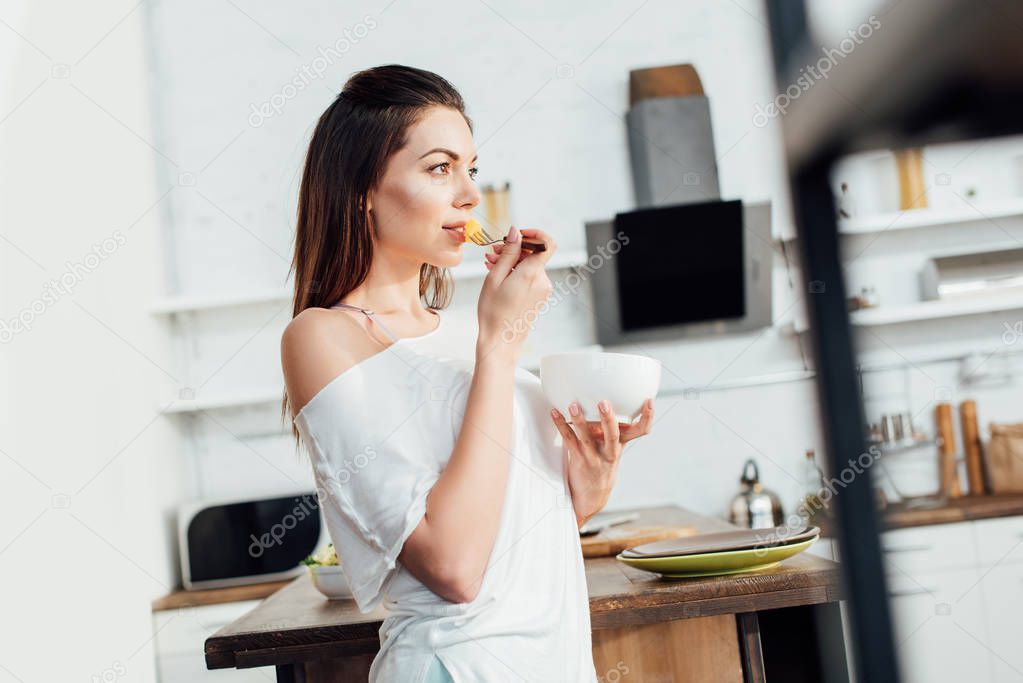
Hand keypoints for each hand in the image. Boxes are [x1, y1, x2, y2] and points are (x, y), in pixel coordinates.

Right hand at [476, 226, 556, 360]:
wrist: (500, 341)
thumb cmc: (494, 312)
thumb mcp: (495, 277)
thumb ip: (508, 252)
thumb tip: (515, 232)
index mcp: (532, 274)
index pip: (547, 243)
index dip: (534, 234)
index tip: (517, 236)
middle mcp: (542, 281)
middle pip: (533, 254)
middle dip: (514, 249)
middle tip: (492, 253)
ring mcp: (542, 290)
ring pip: (529, 265)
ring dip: (511, 261)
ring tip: (490, 265)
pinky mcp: (539, 297)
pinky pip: (529, 277)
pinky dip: (515, 273)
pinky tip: (498, 276)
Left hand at [550, 398, 654, 526]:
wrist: (591, 496)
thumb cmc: (601, 466)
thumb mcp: (612, 448)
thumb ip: (610, 429)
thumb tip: (602, 400)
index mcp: (621, 445)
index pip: (641, 431)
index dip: (648, 417)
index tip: (650, 401)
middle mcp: (610, 451)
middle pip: (613, 435)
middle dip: (609, 419)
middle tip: (604, 403)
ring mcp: (593, 456)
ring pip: (587, 438)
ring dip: (579, 421)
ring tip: (573, 406)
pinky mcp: (578, 459)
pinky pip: (568, 439)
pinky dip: (561, 425)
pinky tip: (554, 413)